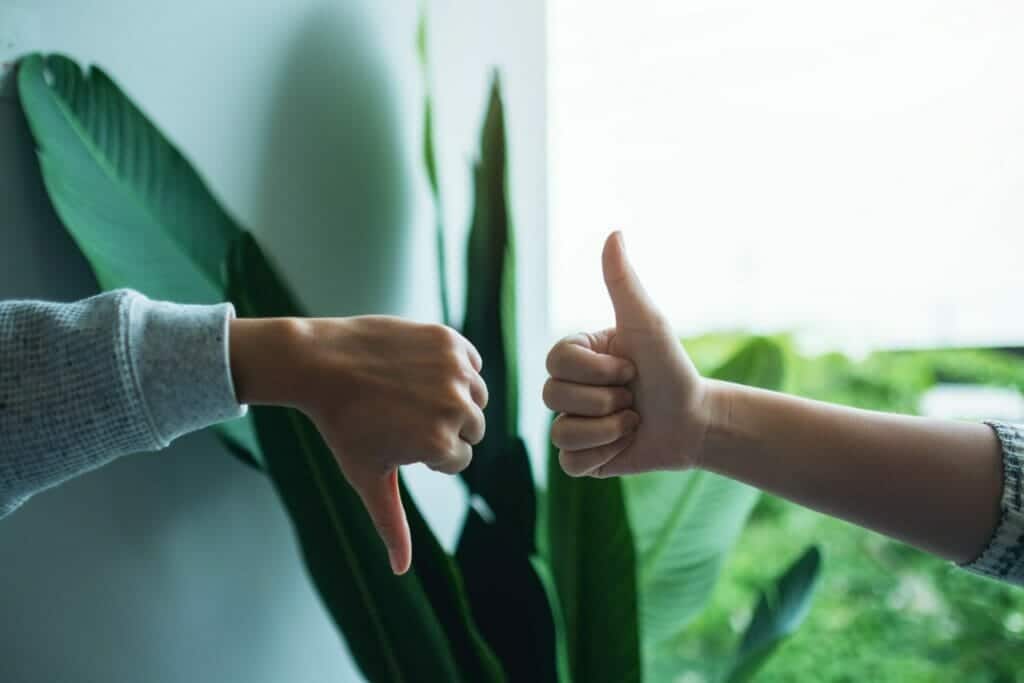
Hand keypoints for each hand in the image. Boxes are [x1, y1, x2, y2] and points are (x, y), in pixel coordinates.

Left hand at [230, 316, 486, 573]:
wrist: (321, 363)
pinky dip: (454, 367)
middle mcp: (455, 407)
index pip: (459, 459)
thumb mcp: (368, 477)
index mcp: (440, 445)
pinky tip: (418, 368)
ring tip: (410, 391)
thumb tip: (400, 571)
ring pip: (477, 396)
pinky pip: (472, 363)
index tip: (395, 436)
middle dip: (443, 425)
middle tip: (401, 413)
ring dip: (453, 396)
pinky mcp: (451, 341)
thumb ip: (391, 523)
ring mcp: (454, 371)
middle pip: (473, 428)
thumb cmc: (343, 426)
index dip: (427, 452)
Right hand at [544, 231, 709, 476]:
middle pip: (553, 397)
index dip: (596, 371)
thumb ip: (623, 282)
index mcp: (575, 355)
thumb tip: (614, 233)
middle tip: (632, 396)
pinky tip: (624, 444)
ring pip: (561, 434)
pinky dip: (604, 455)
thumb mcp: (647, 323)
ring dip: (609, 430)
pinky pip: (570, 464)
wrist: (696, 421)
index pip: (556, 362)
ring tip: (632, 421)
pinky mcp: (581, 458)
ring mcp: (572, 423)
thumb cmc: (671, 368)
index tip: (629, 368)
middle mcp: (567, 388)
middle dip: (605, 400)